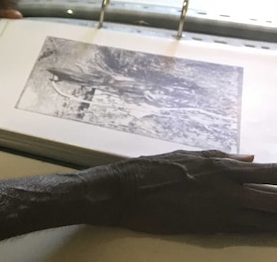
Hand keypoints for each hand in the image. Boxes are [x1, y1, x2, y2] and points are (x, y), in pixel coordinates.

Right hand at [97, 150, 276, 233]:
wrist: (126, 194)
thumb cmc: (151, 170)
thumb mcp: (185, 155)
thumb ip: (220, 156)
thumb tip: (250, 158)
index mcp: (221, 167)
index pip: (270, 172)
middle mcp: (227, 190)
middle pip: (274, 199)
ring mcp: (221, 212)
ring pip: (265, 219)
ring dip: (276, 217)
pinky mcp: (211, 228)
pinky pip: (246, 230)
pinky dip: (261, 229)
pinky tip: (269, 229)